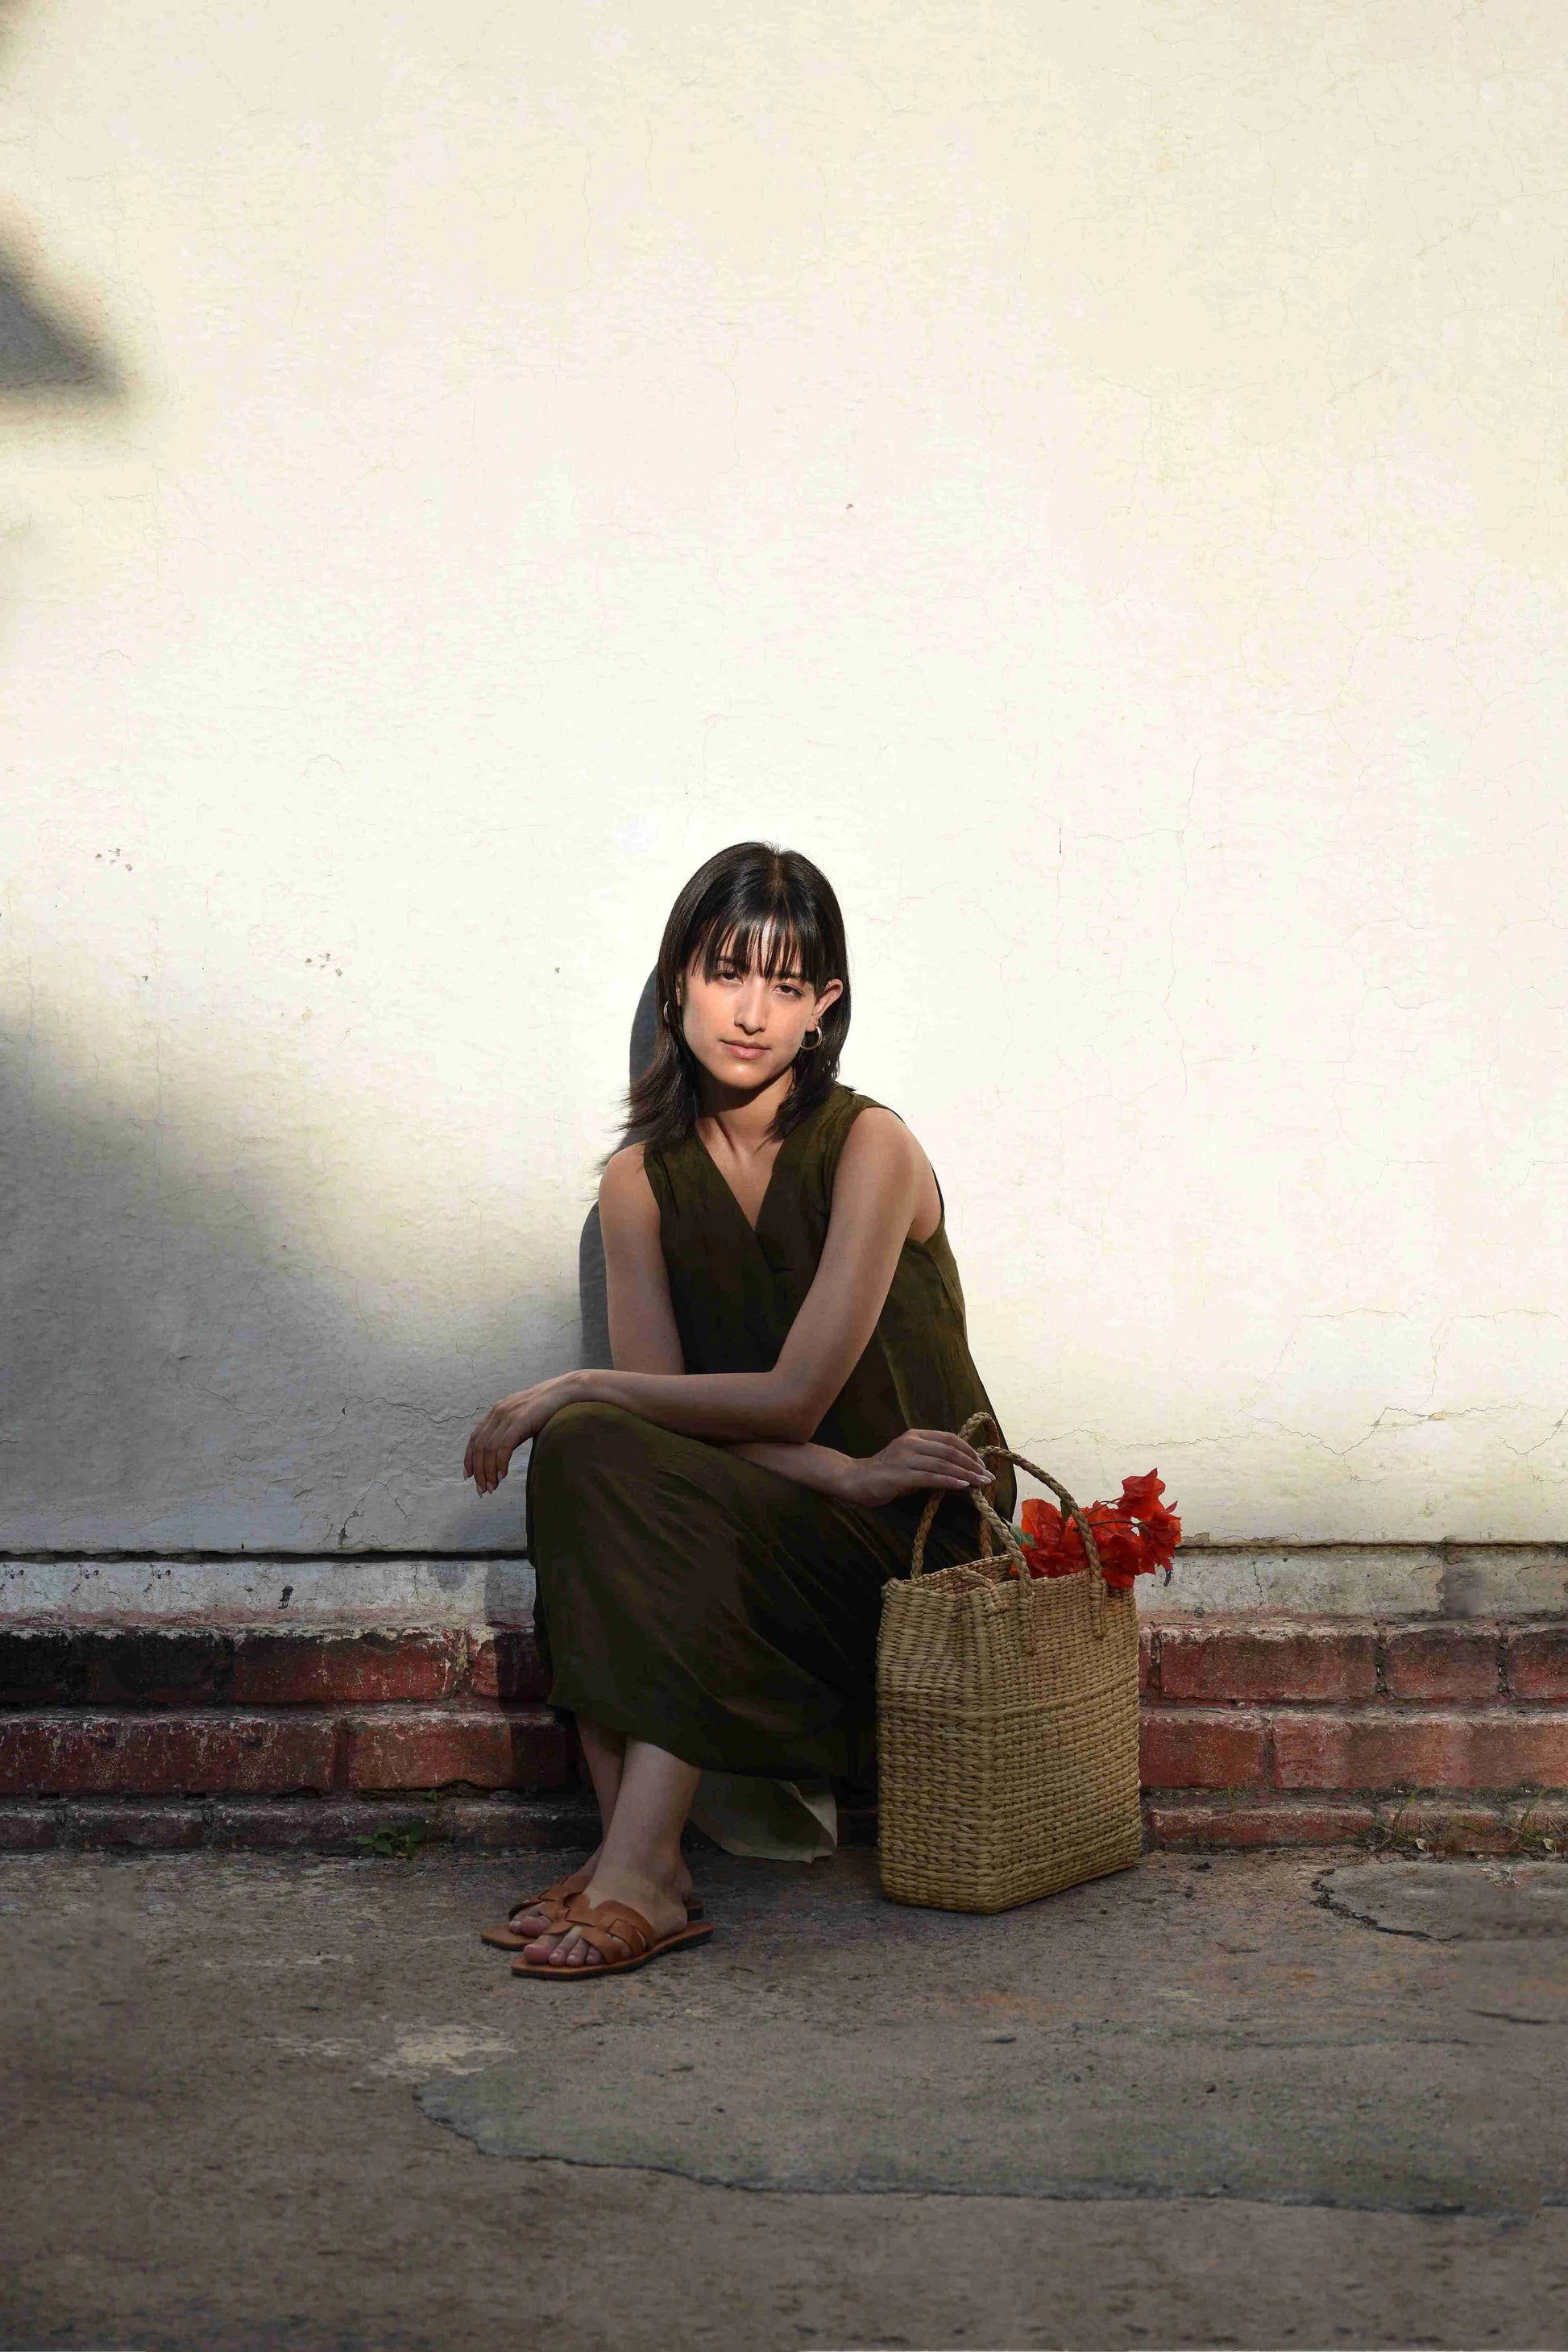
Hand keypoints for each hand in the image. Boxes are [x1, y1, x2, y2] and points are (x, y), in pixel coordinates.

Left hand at [464, 1373, 580, 1494]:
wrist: (563, 1392)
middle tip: (482, 1489)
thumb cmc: (545, 1408)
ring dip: (488, 1471)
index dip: (469, 1458)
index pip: (475, 1438)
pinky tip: (503, 1476)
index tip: (469, 1475)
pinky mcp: (519, 1421)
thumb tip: (502, 1452)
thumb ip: (510, 1430)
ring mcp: (508, 1416)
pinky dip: (500, 1463)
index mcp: (496, 1412)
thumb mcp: (521, 1418)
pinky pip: (504, 1446)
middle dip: (478, 1471)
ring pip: (489, 1449)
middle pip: (479, 1447)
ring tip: (492, 1487)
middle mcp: (498, 1413)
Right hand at [836, 1428, 993, 1508]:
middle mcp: (911, 1443)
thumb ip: (930, 1460)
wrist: (855, 1480)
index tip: (981, 1463)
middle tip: (987, 1476)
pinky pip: (932, 1478)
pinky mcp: (902, 1475)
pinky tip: (963, 1486)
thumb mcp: (909, 1460)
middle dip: (972, 1464)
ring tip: (981, 1483)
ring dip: (967, 1474)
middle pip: (950, 1451)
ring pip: (944, 1465)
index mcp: (915, 1435)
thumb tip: (959, 1470)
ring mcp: (906, 1458)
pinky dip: (950, 1481)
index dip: (968, 1450)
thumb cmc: (884, 1472)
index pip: (949, 1438)